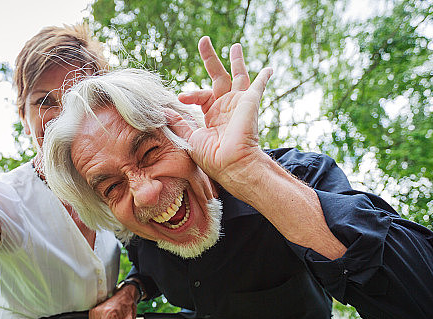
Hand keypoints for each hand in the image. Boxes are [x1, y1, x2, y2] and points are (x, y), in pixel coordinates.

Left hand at [175, 36, 272, 192]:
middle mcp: (226, 107)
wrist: (231, 164)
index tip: (181, 98)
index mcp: (213, 114)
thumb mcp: (190, 137)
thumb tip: (163, 110)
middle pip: (218, 77)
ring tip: (235, 46)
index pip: (201, 95)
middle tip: (204, 40)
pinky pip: (259, 87)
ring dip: (236, 60)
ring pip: (238, 76)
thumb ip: (179, 123)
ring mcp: (239, 103)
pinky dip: (264, 77)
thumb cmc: (211, 157)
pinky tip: (269, 69)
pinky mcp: (250, 102)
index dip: (190, 94)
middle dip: (210, 58)